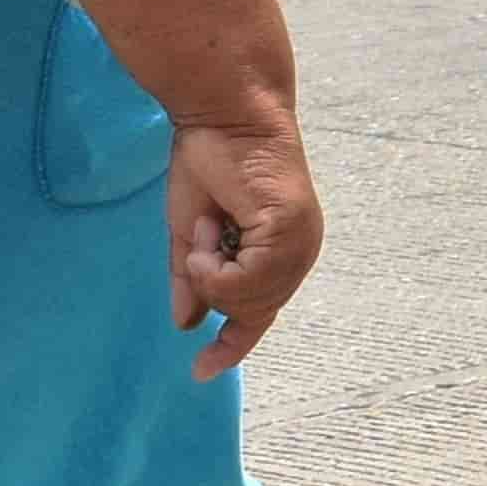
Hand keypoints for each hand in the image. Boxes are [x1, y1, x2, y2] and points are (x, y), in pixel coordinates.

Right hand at [169, 111, 323, 379]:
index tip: (202, 371)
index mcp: (282, 252)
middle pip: (249, 312)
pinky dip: (215, 264)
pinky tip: (212, 228)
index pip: (261, 314)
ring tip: (210, 224)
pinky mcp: (290, 231)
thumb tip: (186, 324)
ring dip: (210, 272)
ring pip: (247, 302)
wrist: (222, 114)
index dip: (233, 345)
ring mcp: (301, 243)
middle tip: (202, 232)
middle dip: (210, 285)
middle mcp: (300, 252)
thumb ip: (192, 278)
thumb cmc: (209, 163)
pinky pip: (245, 281)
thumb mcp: (190, 233)